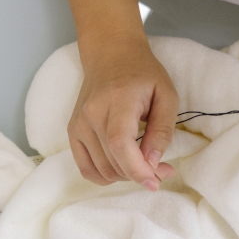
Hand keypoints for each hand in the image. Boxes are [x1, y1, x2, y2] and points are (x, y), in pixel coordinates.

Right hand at [68, 32, 177, 188]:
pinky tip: (122, 168)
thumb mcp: (166, 95)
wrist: (110, 55)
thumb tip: (152, 163)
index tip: (155, 183)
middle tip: (161, 170)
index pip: (119, 144)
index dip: (136, 169)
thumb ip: (162, 130)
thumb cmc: (143, 74)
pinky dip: (106, 177)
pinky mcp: (72, 133)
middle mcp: (91, 114)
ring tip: (144, 165)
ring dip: (126, 176)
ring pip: (102, 170)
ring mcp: (78, 125)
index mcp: (117, 100)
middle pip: (112, 162)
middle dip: (139, 174)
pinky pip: (86, 169)